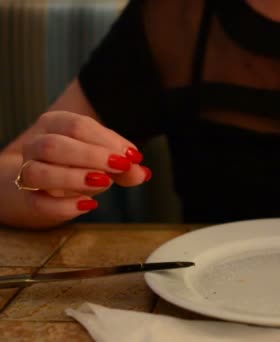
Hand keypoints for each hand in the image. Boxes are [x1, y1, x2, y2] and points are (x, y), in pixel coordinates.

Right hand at [15, 111, 150, 221]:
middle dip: (91, 156)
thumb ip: (124, 166)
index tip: (132, 156)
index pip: (77, 126)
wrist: (44, 188)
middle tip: (122, 166)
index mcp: (54, 124)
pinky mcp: (28, 200)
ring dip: (73, 177)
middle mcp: (35, 145)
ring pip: (38, 172)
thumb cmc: (76, 165)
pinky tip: (89, 204)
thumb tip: (142, 172)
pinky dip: (65, 206)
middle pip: (54, 145)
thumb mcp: (103, 160)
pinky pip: (39, 203)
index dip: (107, 140)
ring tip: (105, 181)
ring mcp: (26, 172)